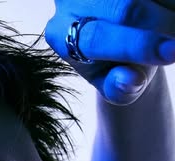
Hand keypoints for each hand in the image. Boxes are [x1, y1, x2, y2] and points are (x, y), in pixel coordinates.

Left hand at [45, 0, 174, 104]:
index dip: (138, 46)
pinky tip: (173, 13)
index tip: (172, 53)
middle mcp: (70, 0)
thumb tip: (129, 82)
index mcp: (60, 34)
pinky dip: (168, 1)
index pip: (97, 38)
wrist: (124, 38)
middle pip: (122, 6)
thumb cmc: (116, 68)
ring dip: (167, 8)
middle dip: (159, 23)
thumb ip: (119, 89)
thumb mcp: (115, 86)